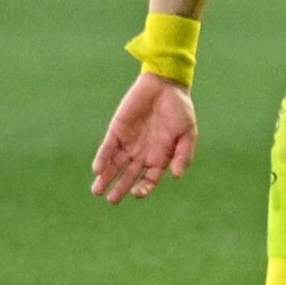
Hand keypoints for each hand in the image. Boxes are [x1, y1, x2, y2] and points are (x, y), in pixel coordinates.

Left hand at [92, 72, 196, 202]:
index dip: (143, 188)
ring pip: (115, 166)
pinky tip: (98, 169)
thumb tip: (176, 175)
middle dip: (120, 188)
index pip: (149, 179)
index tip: (137, 193)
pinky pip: (107, 149)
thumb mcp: (188, 132)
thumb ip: (184, 154)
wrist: (164, 85)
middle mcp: (143, 153)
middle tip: (111, 199)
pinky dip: (102, 159)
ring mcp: (128, 143)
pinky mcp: (116, 132)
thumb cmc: (180, 109)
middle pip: (129, 176)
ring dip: (106, 178)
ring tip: (97, 191)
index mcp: (161, 156)